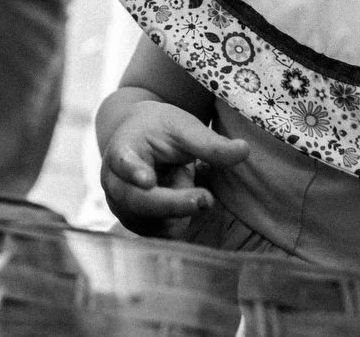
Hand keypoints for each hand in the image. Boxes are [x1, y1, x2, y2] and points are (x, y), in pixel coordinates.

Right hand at [99, 99, 248, 236]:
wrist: (137, 139)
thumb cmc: (159, 130)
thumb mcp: (183, 127)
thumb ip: (210, 144)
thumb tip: (245, 151)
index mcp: (121, 150)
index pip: (123, 163)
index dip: (133, 172)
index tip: (147, 180)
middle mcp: (113, 182)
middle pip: (140, 203)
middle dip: (174, 204)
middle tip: (207, 199)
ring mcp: (121, 206)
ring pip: (155, 222)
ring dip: (180, 207)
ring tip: (181, 177)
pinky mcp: (135, 223)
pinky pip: (164, 231)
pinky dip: (179, 218)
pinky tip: (178, 194)